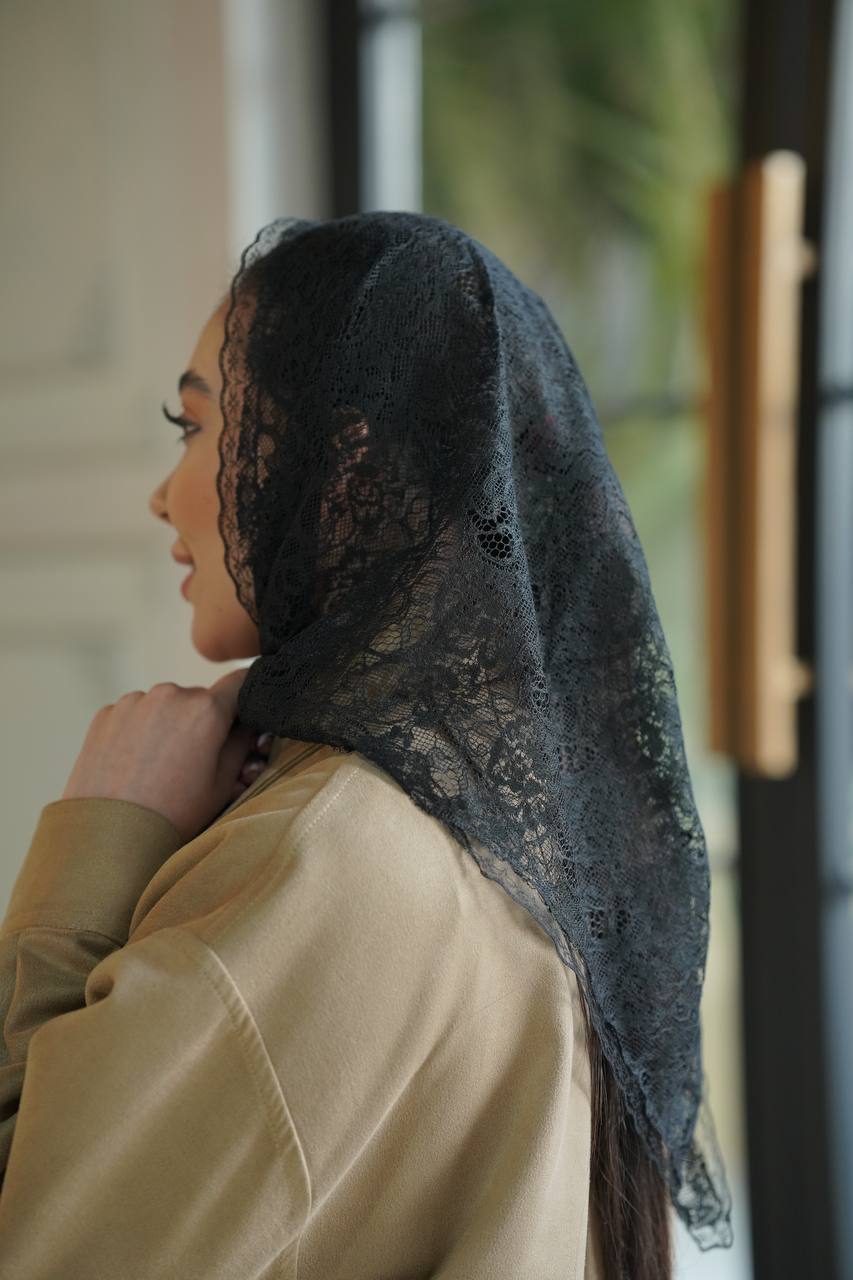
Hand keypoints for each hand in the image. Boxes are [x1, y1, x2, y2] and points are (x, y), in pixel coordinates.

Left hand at [60, 670, 272, 843]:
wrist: (109, 835)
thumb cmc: (171, 814)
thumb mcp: (222, 784)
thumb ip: (241, 744)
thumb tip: (247, 725)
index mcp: (206, 709)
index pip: (240, 681)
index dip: (246, 699)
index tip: (243, 717)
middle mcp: (170, 694)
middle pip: (199, 699)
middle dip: (203, 722)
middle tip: (196, 761)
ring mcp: (134, 702)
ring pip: (165, 706)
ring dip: (169, 725)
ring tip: (160, 767)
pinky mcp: (107, 714)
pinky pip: (134, 715)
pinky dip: (139, 731)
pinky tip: (136, 764)